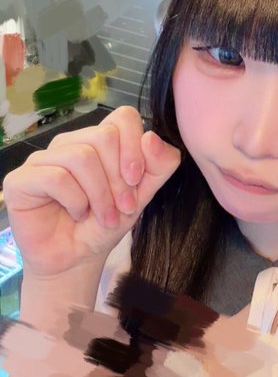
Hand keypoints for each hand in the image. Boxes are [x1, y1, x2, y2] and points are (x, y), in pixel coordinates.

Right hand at [2, 106, 180, 278]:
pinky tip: (77, 213)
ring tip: (104, 217)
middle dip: (119, 179)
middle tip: (121, 208)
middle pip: (104, 136)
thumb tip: (152, 137)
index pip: (123, 117)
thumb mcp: (142, 196)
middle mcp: (70, 143)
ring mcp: (43, 159)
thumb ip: (158, 166)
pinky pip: (55, 177)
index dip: (135, 147)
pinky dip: (75, 201)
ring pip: (82, 157)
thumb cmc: (105, 224)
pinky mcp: (20, 179)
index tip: (136, 180)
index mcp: (98, 141)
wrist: (78, 259)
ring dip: (100, 195)